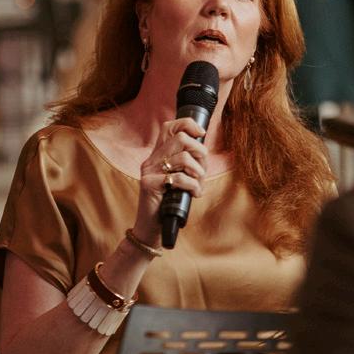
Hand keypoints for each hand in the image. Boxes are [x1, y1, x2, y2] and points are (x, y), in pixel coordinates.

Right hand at [132, 118, 207, 244]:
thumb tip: (203, 151)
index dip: (188, 124)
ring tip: (198, 185)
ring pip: (183, 157)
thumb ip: (187, 164)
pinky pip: (179, 178)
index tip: (201, 133)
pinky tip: (194, 194)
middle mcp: (151, 160)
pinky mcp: (149, 185)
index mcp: (158, 155)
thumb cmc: (168, 204)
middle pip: (181, 138)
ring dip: (198, 172)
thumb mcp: (179, 179)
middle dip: (200, 153)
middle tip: (201, 170)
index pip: (169, 127)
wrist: (151, 229)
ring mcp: (149, 171)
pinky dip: (193, 186)